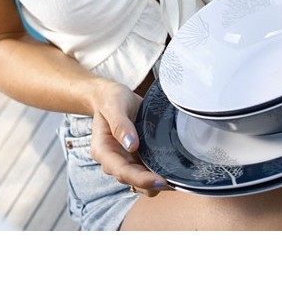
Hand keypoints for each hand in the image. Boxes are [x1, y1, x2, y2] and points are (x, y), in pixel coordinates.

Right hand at [88, 80, 168, 195]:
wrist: (111, 96)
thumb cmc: (111, 99)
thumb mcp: (114, 106)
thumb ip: (120, 125)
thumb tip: (132, 145)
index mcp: (103, 151)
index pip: (122, 172)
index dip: (142, 180)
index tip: (161, 181)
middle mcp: (113, 161)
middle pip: (134, 182)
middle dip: (153, 184)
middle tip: (176, 181)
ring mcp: (126, 161)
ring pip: (142, 183)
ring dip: (158, 182)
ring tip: (178, 178)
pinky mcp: (137, 159)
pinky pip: (148, 172)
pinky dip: (160, 174)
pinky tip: (174, 170)